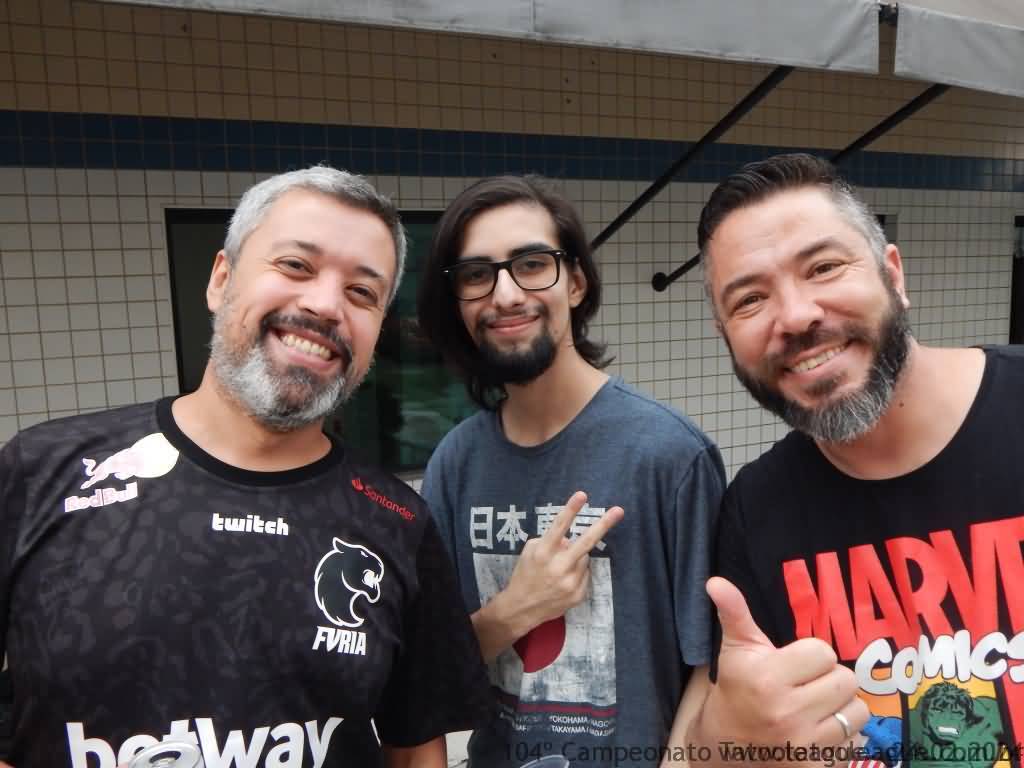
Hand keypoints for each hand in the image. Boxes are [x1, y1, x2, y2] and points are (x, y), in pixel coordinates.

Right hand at [503, 491, 622, 631]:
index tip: (582, 494)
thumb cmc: (525, 574)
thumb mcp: (530, 552)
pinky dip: (577, 573)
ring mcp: (570, 582)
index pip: (559, 526)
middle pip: (585, 542)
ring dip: (577, 557)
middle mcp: (558, 567)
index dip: (571, 509)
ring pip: (585, 558)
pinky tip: (563, 580)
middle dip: (603, 525)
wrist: (521, 608)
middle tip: (618, 511)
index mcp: (543, 553)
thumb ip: (550, 541)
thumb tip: (568, 538)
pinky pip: (585, 574)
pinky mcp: (577, 594)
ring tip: (560, 568)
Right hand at [702, 577, 868, 758]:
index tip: (793, 665)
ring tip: (816, 708)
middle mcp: (787, 712)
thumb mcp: (734, 651)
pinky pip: (857, 741)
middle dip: (828, 680)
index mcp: (767, 678)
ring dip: (841, 708)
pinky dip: (844, 736)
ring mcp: (804, 744)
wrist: (725, 749)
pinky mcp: (817, 767)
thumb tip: (716, 581)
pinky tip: (819, 733)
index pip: (824, 652)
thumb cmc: (735, 691)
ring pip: (857, 711)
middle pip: (845, 680)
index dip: (811, 656)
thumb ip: (733, 613)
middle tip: (806, 686)